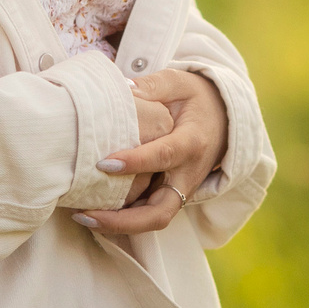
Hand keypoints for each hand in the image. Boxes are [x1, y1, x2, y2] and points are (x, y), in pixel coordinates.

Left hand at [78, 68, 227, 234]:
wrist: (225, 119)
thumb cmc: (196, 99)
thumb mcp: (179, 82)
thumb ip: (152, 85)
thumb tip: (122, 89)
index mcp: (191, 142)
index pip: (164, 156)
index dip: (135, 162)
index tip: (103, 163)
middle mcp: (188, 174)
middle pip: (160, 211)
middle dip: (123, 219)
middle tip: (86, 211)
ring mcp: (181, 190)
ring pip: (154, 220)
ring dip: (119, 225)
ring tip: (83, 216)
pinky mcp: (173, 197)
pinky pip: (149, 216)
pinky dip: (123, 220)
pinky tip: (93, 214)